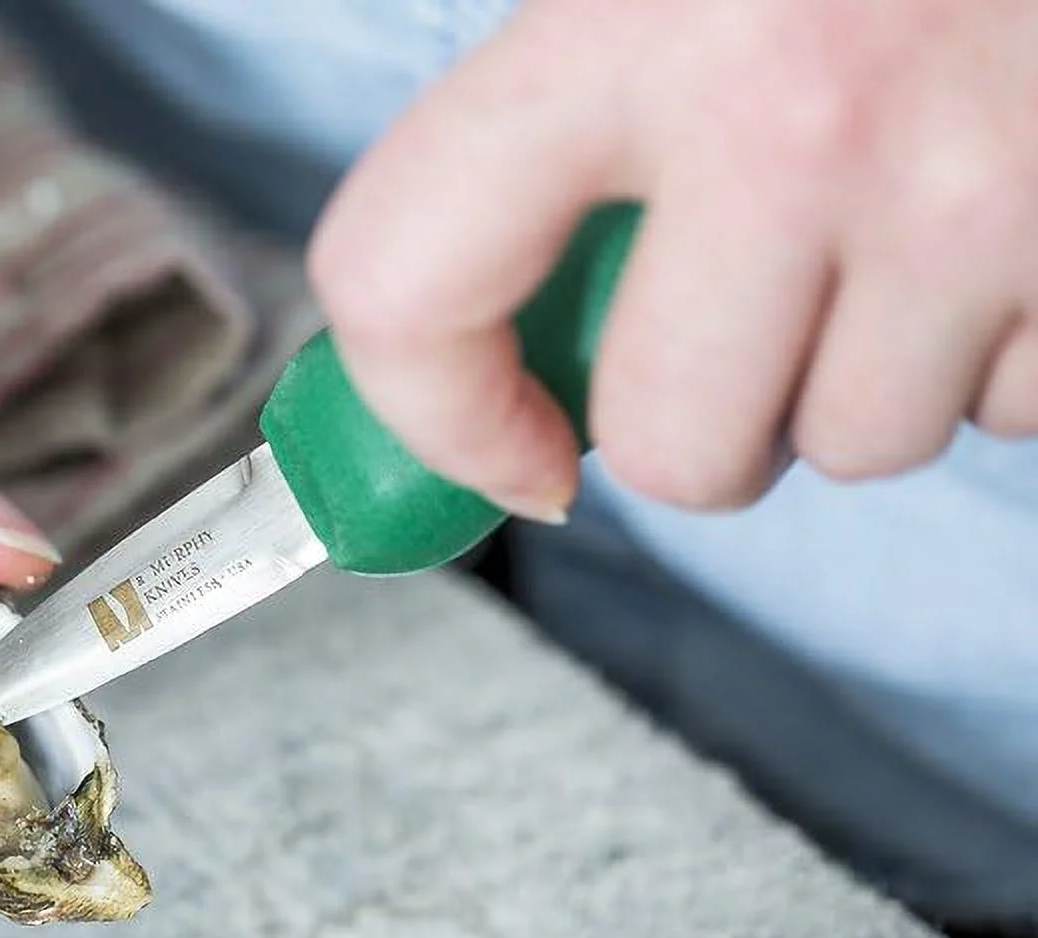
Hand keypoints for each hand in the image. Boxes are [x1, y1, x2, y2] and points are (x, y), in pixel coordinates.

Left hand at [307, 0, 1037, 521]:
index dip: (433, 412)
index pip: (408, 282)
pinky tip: (995, 226)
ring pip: (855, 444)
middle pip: (670, 447)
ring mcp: (968, 192)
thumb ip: (562, 106)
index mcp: (632, 18)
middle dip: (701, 425)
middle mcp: (793, 116)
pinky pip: (1010, 406)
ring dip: (858, 380)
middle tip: (742, 320)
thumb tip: (458, 312)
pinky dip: (993, 348)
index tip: (497, 447)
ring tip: (897, 232)